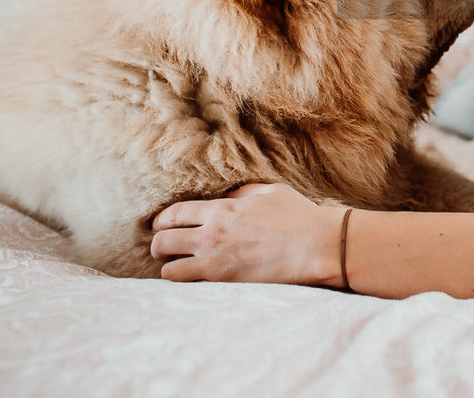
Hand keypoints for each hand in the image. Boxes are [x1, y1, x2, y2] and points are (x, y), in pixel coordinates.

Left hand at [150, 183, 342, 284]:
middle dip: (158, 244)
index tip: (158, 226)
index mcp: (223, 208)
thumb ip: (244, 193)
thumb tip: (229, 197)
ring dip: (168, 266)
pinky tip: (188, 281)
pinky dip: (181, 281)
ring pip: (167, 264)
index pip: (176, 212)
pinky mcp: (222, 277)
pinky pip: (183, 280)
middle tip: (163, 249)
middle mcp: (212, 231)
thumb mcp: (271, 191)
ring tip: (175, 268)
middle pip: (163, 239)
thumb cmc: (299, 216)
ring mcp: (214, 256)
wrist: (315, 244)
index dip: (162, 220)